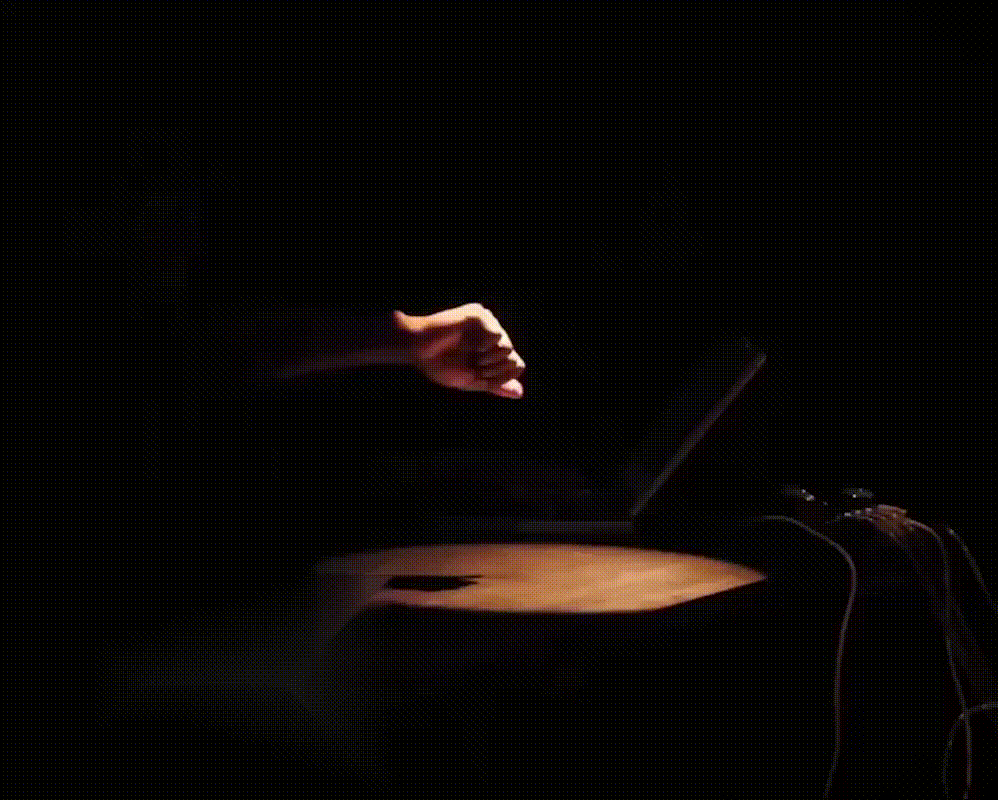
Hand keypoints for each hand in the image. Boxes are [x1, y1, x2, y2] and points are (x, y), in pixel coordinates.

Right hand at [394, 304, 524, 398]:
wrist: (418, 350)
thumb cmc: (441, 365)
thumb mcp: (472, 381)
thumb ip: (497, 385)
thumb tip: (520, 393)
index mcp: (494, 349)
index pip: (515, 366)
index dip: (497, 377)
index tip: (476, 375)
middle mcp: (494, 334)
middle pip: (513, 359)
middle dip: (491, 370)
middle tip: (471, 364)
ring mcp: (488, 323)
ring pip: (507, 348)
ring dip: (486, 360)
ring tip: (468, 354)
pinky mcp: (480, 315)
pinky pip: (497, 335)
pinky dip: (481, 346)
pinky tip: (466, 342)